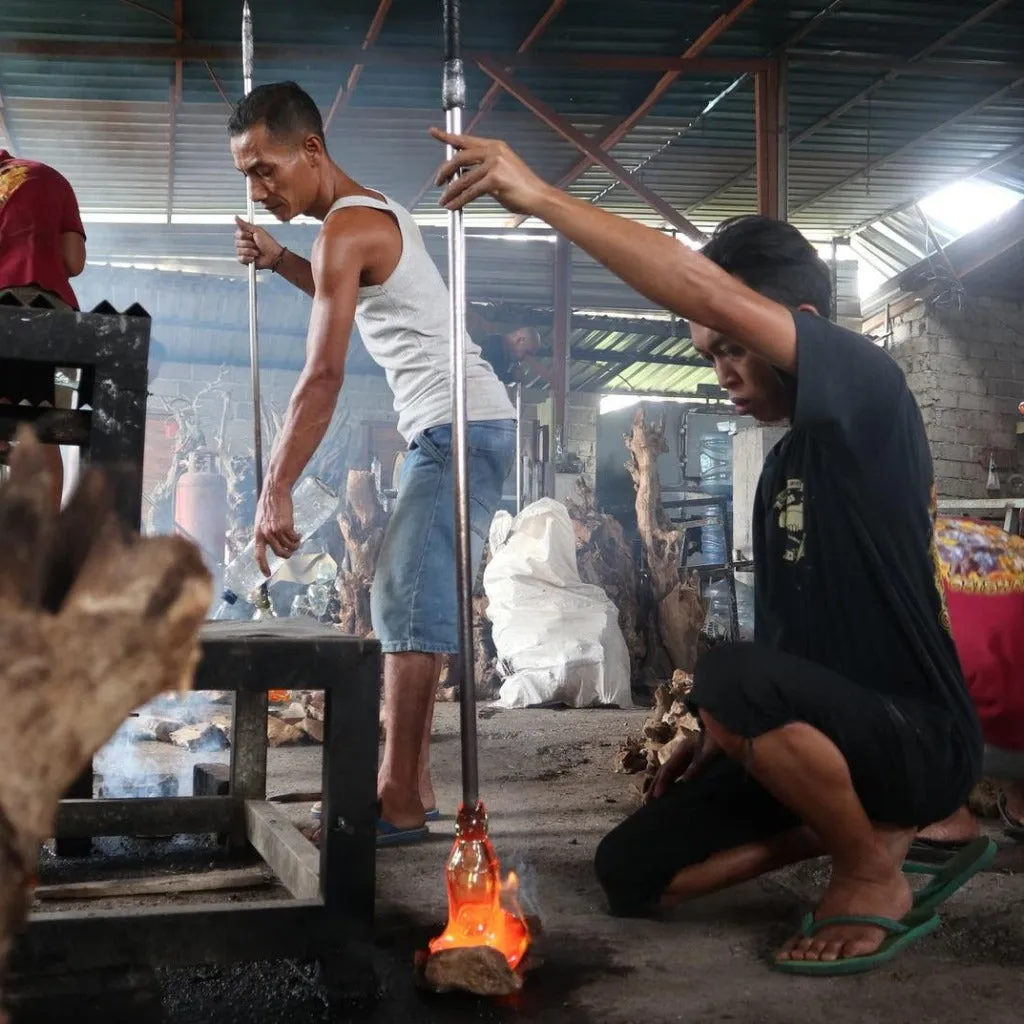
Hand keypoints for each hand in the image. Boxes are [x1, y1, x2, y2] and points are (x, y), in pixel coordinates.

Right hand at [235, 216, 283, 270]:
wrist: (274, 256)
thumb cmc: (268, 244)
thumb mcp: (258, 231)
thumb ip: (246, 225)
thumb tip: (236, 218)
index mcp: (247, 235)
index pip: (237, 233)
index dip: (244, 235)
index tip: (252, 235)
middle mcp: (244, 243)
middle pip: (237, 242)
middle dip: (248, 244)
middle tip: (256, 245)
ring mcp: (244, 252)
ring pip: (239, 251)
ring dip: (250, 251)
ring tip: (257, 252)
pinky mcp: (245, 260)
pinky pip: (241, 259)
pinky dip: (248, 258)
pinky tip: (254, 258)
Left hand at [253, 484, 300, 575]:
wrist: (274, 492)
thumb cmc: (268, 505)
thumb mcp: (261, 521)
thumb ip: (265, 532)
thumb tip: (271, 542)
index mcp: (258, 534)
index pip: (259, 555)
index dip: (263, 566)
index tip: (267, 574)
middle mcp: (266, 534)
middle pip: (278, 553)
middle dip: (287, 554)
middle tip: (291, 552)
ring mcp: (276, 530)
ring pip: (288, 546)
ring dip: (294, 546)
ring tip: (296, 541)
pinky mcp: (286, 526)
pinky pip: (294, 538)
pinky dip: (298, 538)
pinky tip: (298, 534)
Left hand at [430, 128, 550, 215]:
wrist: (538, 196)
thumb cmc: (521, 187)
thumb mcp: (501, 171)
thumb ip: (483, 169)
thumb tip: (463, 176)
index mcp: (495, 146)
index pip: (466, 140)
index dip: (448, 136)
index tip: (434, 132)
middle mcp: (494, 151)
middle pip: (459, 157)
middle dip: (444, 171)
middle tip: (437, 182)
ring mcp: (494, 164)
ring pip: (463, 178)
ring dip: (451, 191)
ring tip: (444, 200)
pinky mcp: (495, 180)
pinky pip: (470, 192)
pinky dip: (459, 200)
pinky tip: (453, 206)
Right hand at [646, 731, 720, 802]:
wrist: (727, 730)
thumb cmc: (720, 740)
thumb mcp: (710, 752)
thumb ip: (698, 766)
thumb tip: (684, 781)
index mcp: (683, 748)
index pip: (668, 768)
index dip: (662, 782)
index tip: (657, 796)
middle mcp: (680, 752)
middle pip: (664, 769)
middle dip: (655, 784)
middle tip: (646, 801)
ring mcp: (684, 756)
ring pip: (668, 771)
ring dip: (659, 784)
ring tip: (651, 798)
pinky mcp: (690, 760)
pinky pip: (675, 772)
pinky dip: (668, 782)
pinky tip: (667, 790)